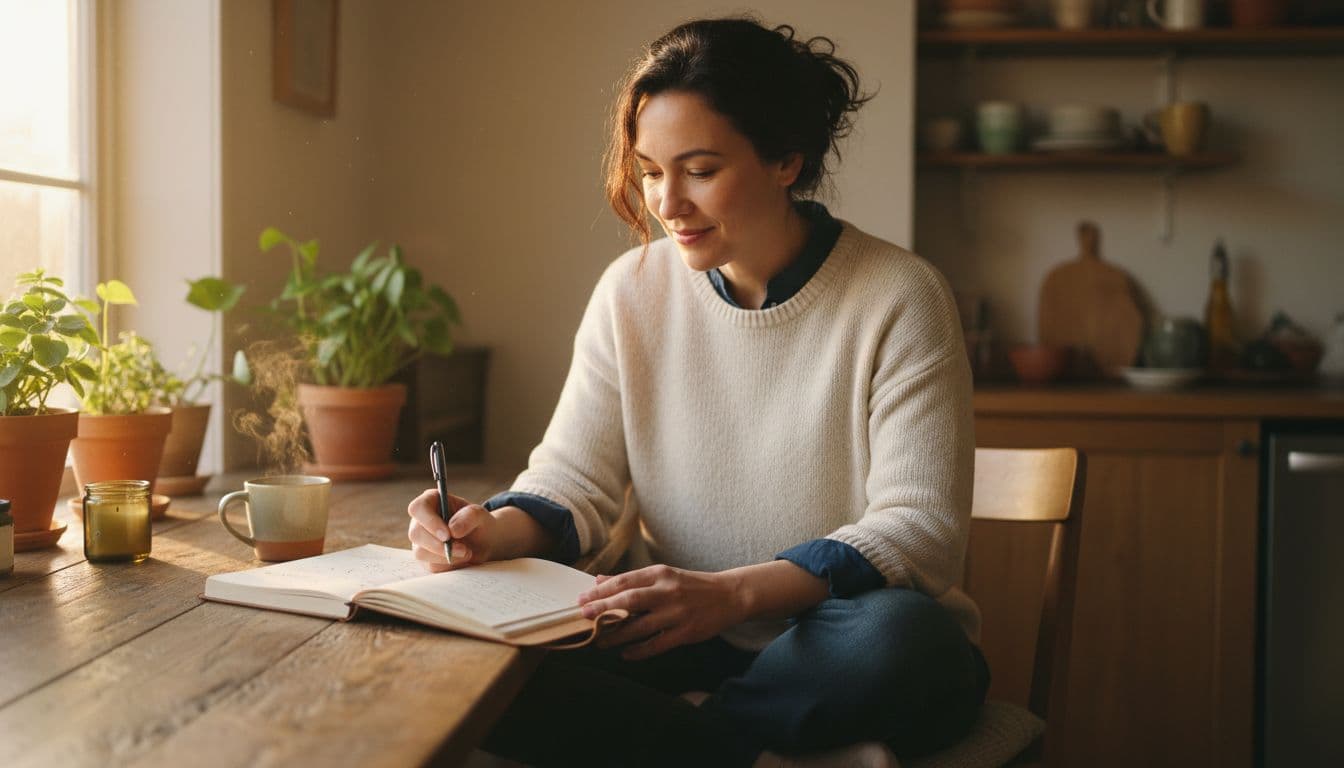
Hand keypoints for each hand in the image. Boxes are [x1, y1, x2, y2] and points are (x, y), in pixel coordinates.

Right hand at [406, 489, 499, 571]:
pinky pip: (430, 565)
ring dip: (445, 556)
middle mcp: (421, 520)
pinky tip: (461, 558)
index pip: (418, 508)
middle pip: (415, 533)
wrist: (483, 542)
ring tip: (467, 552)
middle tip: (463, 549)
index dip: (429, 522)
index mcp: (431, 501)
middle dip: (439, 545)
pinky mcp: (425, 557)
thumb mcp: (481, 515)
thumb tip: (452, 530)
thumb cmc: (478, 523)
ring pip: (420, 552)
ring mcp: (420, 540)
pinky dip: (448, 565)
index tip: (447, 535)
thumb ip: (470, 517)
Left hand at [577, 565, 744, 659]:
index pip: (625, 581)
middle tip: (584, 616)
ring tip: (600, 642)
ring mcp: (678, 613)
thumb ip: (632, 580)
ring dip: (617, 635)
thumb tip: (599, 581)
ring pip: (641, 626)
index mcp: (660, 573)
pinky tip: (626, 655)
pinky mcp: (687, 632)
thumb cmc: (691, 585)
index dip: (601, 591)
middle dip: (604, 609)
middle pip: (630, 600)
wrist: (729, 595)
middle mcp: (668, 591)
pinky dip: (639, 651)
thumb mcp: (663, 575)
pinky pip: (658, 644)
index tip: (581, 599)